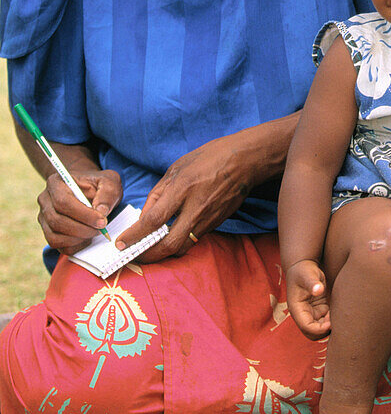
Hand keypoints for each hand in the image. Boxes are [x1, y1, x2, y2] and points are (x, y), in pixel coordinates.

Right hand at [38, 167, 122, 254]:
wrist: (89, 190)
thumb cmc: (98, 185)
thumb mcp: (109, 182)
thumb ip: (107, 193)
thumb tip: (100, 212)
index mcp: (56, 182)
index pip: (63, 202)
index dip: (83, 215)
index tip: (102, 221)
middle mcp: (45, 200)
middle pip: (57, 221)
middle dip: (82, 229)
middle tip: (101, 229)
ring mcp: (44, 217)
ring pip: (54, 237)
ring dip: (78, 239)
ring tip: (95, 232)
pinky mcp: (48, 231)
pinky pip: (58, 245)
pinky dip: (74, 246)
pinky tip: (88, 237)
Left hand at [115, 128, 270, 260]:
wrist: (245, 161)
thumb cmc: (209, 158)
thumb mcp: (177, 167)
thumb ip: (159, 193)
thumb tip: (145, 216)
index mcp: (183, 188)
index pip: (154, 219)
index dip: (134, 234)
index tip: (120, 243)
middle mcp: (196, 207)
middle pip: (168, 244)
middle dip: (147, 255)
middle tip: (133, 255)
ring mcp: (208, 218)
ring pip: (181, 247)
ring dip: (162, 253)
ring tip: (148, 250)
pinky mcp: (216, 224)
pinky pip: (192, 241)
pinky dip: (178, 244)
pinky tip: (168, 239)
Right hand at [286, 259, 330, 338]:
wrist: (303, 266)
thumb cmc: (304, 270)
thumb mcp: (307, 274)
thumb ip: (312, 283)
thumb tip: (318, 290)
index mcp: (297, 309)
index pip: (307, 327)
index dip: (319, 329)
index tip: (330, 322)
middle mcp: (303, 314)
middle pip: (313, 334)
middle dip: (324, 330)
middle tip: (334, 318)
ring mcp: (311, 313)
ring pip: (320, 330)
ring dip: (329, 326)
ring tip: (336, 312)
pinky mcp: (319, 310)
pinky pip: (325, 322)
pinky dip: (332, 320)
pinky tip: (337, 310)